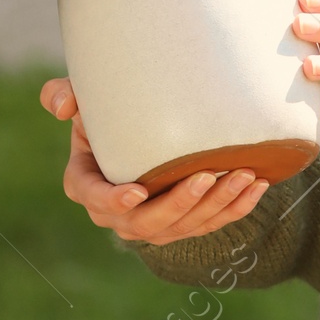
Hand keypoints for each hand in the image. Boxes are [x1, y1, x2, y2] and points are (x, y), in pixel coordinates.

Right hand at [39, 78, 269, 246]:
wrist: (147, 131)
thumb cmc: (110, 113)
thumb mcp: (85, 100)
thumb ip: (65, 94)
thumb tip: (64, 105)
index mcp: (87, 184)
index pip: (94, 198)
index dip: (113, 200)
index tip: (137, 191)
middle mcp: (119, 213)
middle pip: (146, 221)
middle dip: (179, 203)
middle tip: (207, 175)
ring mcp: (153, 224)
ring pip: (184, 226)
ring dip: (216, 204)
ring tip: (243, 176)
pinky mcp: (184, 224)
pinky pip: (211, 223)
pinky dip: (236, 208)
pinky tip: (256, 186)